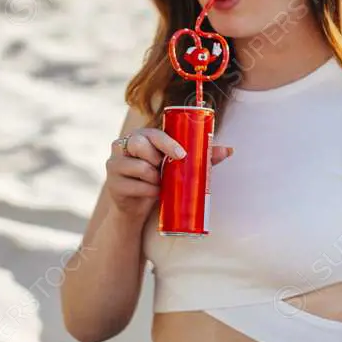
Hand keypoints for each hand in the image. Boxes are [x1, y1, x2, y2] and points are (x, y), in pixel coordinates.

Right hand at [105, 127, 233, 223]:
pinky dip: (148, 191)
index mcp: (141, 136)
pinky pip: (134, 186)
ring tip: (160, 183)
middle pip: (140, 145)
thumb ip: (201, 158)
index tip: (182, 155)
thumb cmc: (158, 180)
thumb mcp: (177, 168)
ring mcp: (114, 164)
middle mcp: (123, 146)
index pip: (152, 133)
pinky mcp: (112, 183)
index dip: (167, 142)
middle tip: (165, 171)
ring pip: (139, 167)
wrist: (136, 208)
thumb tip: (229, 150)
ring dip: (154, 179)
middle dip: (157, 160)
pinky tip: (153, 193)